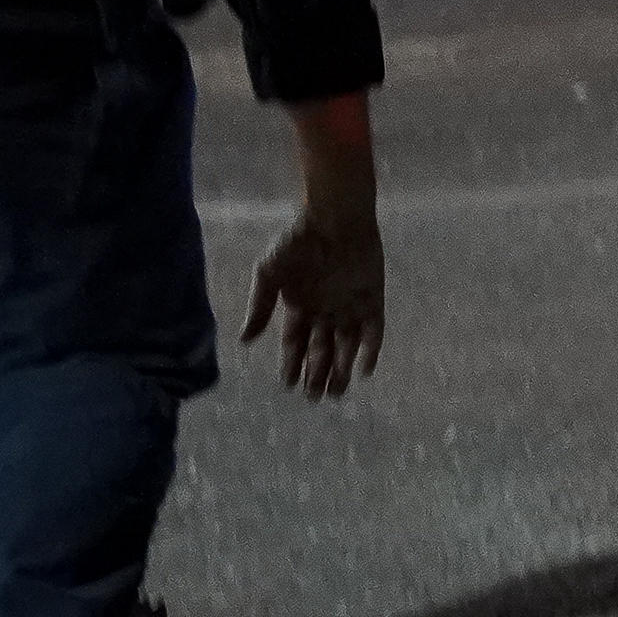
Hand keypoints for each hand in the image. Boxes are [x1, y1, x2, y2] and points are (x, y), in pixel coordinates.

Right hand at [243, 211, 384, 398]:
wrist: (334, 218)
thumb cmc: (298, 242)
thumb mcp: (269, 273)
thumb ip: (259, 306)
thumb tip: (244, 340)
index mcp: (299, 306)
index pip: (295, 344)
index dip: (292, 364)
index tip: (289, 385)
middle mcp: (325, 311)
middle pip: (321, 350)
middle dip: (317, 374)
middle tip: (315, 398)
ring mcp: (350, 307)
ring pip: (347, 346)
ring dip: (341, 369)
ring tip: (335, 392)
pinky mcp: (373, 300)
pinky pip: (374, 331)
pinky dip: (369, 351)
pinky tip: (363, 371)